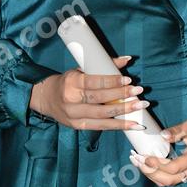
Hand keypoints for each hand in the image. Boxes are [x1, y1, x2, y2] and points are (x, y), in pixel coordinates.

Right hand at [29, 57, 149, 130]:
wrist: (47, 98)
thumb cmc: (68, 81)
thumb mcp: (81, 69)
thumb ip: (103, 65)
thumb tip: (127, 60)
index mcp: (71, 82)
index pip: (94, 83)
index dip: (112, 82)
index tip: (129, 80)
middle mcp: (71, 100)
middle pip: (99, 100)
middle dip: (121, 96)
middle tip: (139, 92)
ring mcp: (74, 115)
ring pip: (102, 116)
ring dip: (124, 112)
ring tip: (140, 107)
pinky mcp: (77, 126)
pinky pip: (100, 127)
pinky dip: (118, 126)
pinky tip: (133, 125)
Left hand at [129, 114, 186, 186]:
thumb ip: (177, 131)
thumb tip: (162, 136)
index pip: (172, 167)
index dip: (156, 164)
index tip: (144, 156)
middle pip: (168, 180)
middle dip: (150, 172)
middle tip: (136, 161)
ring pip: (169, 182)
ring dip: (152, 175)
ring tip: (138, 164)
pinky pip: (171, 179)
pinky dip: (158, 175)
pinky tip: (148, 166)